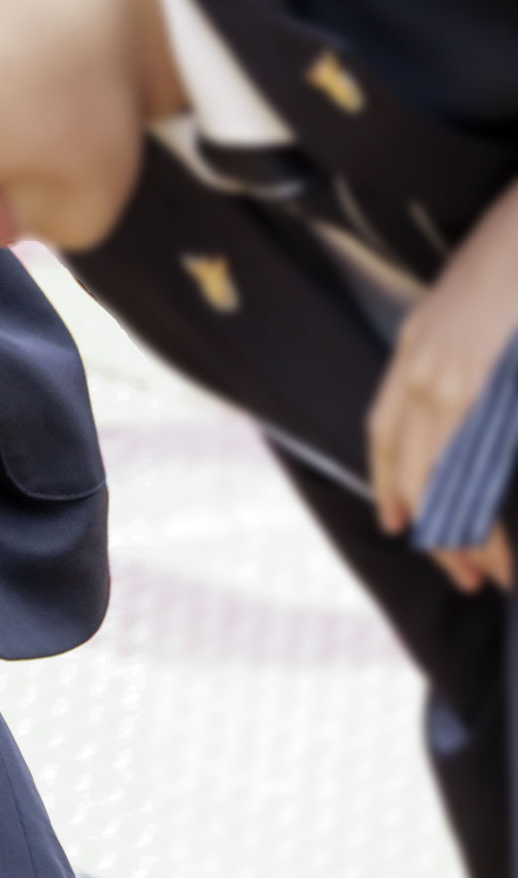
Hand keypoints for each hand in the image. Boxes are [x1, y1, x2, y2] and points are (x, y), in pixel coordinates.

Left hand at [370, 185, 517, 592]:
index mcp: (417, 342)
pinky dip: (474, 494)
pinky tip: (490, 530)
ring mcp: (448, 367)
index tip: (398, 520)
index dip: (389, 479)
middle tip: (460, 572)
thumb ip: (474, 353)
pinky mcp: (474, 373)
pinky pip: (467, 452)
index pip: (387, 428)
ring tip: (486, 570)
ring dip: (462, 525)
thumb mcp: (483, 305)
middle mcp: (421, 359)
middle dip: (431, 522)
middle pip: (410, 462)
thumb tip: (482, 390)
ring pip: (440, 469)